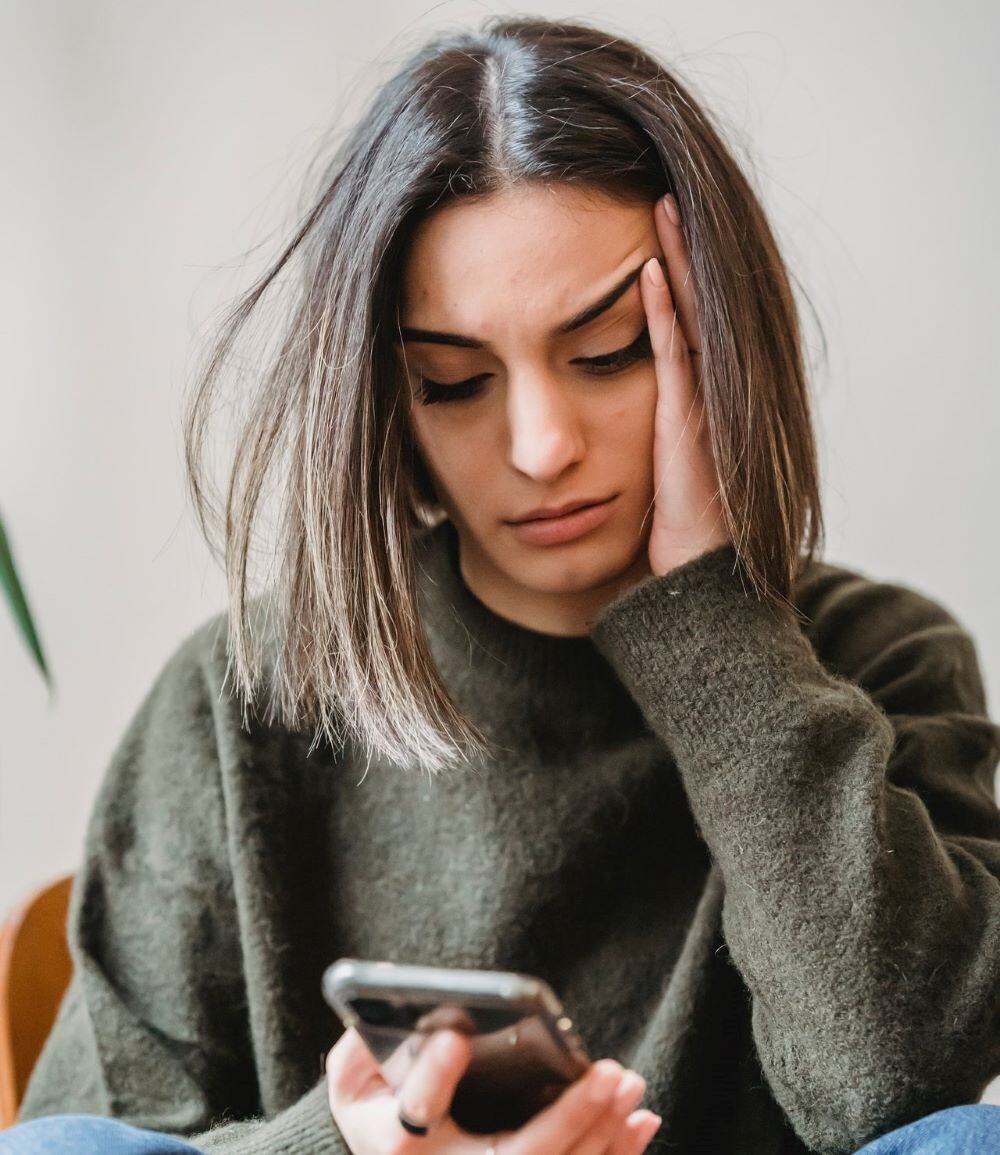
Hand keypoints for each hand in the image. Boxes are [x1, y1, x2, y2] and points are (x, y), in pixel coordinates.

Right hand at [325, 1026, 662, 1153]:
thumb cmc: (375, 1109)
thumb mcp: (354, 1079)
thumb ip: (363, 1045)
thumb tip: (390, 1001)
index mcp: (397, 1144)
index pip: (416, 1111)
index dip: (433, 1076)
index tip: (455, 1036)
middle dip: (568, 1118)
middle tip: (606, 1074)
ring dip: (602, 1133)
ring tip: (629, 1084)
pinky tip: (640, 1120)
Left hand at [639, 194, 730, 576]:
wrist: (697, 589)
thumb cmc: (670, 542)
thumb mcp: (649, 477)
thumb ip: (636, 436)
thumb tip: (590, 417)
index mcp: (692, 403)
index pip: (678, 319)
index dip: (667, 269)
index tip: (643, 223)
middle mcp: (704, 396)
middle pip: (690, 303)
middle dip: (677, 246)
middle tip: (656, 186)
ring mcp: (701, 407)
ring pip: (687, 318)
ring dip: (673, 260)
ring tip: (657, 202)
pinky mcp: (688, 426)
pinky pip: (673, 357)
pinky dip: (661, 312)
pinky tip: (645, 267)